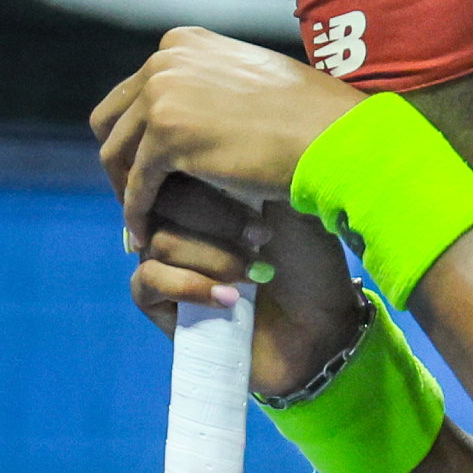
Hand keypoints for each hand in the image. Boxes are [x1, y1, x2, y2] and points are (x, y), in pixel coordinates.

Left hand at [93, 30, 361, 251]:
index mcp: (184, 43)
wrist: (339, 138)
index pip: (137, 90)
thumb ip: (218, 91)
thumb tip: (202, 115)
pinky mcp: (167, 136)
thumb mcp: (255, 85)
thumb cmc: (316, 120)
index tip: (148, 168)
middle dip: (120, 159)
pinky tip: (144, 235)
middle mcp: (165, 59)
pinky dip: (136, 212)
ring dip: (124, 190)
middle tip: (135, 196)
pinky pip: (137, 184)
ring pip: (117, 152)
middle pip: (113, 117)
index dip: (137, 134)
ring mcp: (163, 94)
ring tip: (140, 221)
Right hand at [130, 184, 370, 400]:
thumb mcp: (287, 205)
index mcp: (205, 189)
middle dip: (215, 218)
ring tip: (257, 274)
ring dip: (214, 257)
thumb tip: (194, 138)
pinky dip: (191, 287)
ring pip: (160, 240)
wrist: (323, 334)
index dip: (211, 180)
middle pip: (160, 198)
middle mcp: (180, 222)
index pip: (177, 166)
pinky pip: (149, 280)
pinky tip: (230, 300)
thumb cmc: (312, 267)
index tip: (262, 201)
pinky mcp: (159, 303)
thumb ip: (241, 169)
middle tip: (262, 238)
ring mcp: (166, 261)